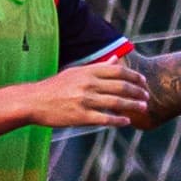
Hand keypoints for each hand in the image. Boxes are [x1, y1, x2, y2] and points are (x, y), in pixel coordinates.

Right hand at [23, 62, 149, 128]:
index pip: (118, 71)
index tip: (144, 81)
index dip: (134, 76)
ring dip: (133, 105)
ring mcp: (84, 100)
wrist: (33, 102)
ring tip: (143, 107)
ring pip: (117, 102)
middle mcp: (87, 84)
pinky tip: (127, 121)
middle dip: (138, 91)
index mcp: (87, 72)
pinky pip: (106, 119)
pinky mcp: (81, 116)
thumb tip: (116, 59)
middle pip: (121, 86)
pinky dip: (119, 120)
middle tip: (147, 96)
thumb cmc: (56, 86)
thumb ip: (98, 67)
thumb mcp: (75, 72)